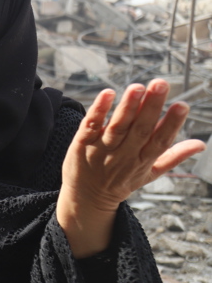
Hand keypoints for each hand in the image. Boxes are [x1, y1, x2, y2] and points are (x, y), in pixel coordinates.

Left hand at [57, 79, 205, 256]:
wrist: (86, 198)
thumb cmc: (121, 181)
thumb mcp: (150, 173)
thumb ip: (174, 156)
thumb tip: (201, 144)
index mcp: (143, 161)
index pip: (160, 141)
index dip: (171, 124)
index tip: (182, 105)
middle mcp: (124, 155)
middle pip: (140, 130)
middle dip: (151, 106)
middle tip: (161, 84)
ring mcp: (102, 149)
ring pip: (117, 126)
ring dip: (128, 106)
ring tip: (137, 87)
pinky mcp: (82, 143)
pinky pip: (90, 125)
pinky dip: (99, 110)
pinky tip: (107, 94)